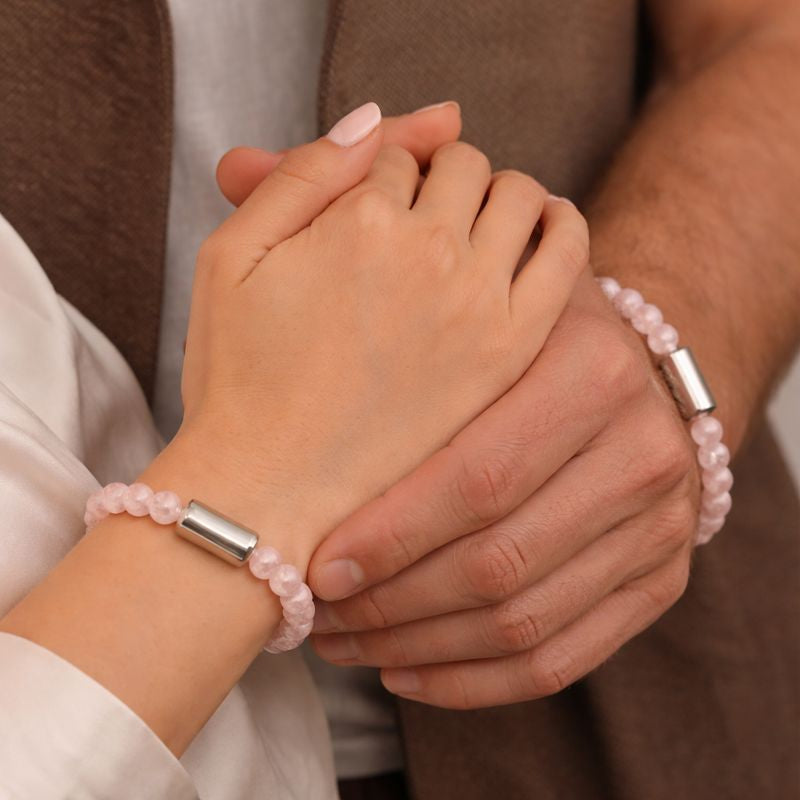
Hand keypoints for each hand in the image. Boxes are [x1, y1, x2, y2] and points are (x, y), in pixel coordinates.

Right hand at [176, 104, 587, 571]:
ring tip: (471, 219)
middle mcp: (432, 251)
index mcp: (362, 220)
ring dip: (495, 190)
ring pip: (519, 194)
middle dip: (436, 174)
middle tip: (417, 212)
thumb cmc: (239, 377)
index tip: (371, 199)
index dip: (380, 168)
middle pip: (462, 162)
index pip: (396, 150)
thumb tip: (369, 118)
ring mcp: (479, 302)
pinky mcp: (511, 350)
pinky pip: (566, 255)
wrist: (271, 489)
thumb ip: (299, 174)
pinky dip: (558, 225)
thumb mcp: (230, 256)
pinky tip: (536, 231)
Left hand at [306, 269, 700, 708]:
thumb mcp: (489, 311)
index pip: (478, 480)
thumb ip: (418, 348)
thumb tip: (298, 409)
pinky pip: (563, 659)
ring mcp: (664, 525)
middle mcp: (644, 452)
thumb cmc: (533, 339)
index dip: (391, 537)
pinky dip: (474, 683)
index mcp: (594, 372)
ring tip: (346, 641)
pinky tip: (405, 669)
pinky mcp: (663, 581)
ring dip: (418, 648)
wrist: (639, 367)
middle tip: (320, 612)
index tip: (318, 568)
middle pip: (498, 563)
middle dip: (393, 603)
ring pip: (523, 623)